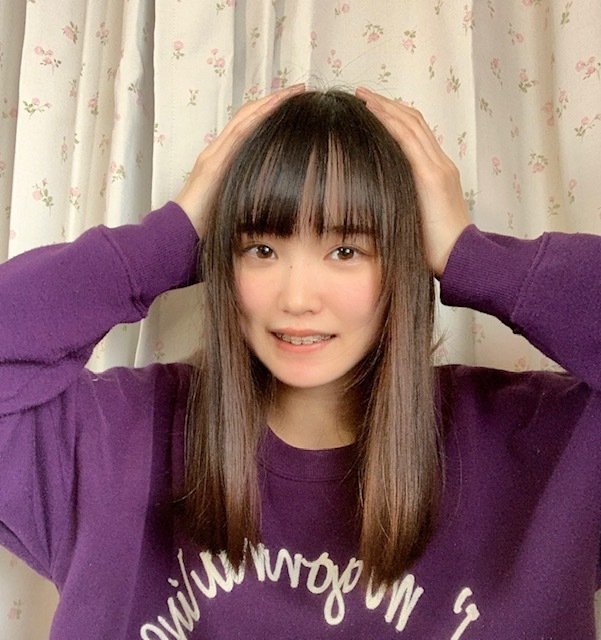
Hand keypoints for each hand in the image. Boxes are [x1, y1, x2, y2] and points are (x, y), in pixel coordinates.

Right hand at [175, 84, 304, 237]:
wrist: (180, 232)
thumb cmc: (206, 225)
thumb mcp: (234, 205)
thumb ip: (248, 195)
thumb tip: (273, 202)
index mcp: (222, 159)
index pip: (247, 127)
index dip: (268, 112)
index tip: (292, 103)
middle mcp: (217, 150)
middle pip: (247, 116)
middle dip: (273, 100)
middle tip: (299, 88)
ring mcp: (215, 154)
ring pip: (244, 119)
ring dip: (269, 103)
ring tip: (292, 92)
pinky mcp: (215, 162)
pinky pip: (239, 133)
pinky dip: (257, 118)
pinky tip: (274, 108)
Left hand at [355, 87, 469, 276]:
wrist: (461, 258)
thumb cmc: (437, 248)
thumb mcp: (417, 218)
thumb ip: (405, 202)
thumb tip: (378, 201)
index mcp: (438, 172)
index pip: (417, 134)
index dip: (395, 116)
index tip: (372, 108)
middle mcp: (441, 164)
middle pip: (414, 122)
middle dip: (387, 104)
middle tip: (363, 93)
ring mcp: (438, 168)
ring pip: (411, 125)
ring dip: (386, 107)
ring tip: (363, 97)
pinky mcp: (432, 177)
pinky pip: (409, 141)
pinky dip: (390, 123)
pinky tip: (372, 114)